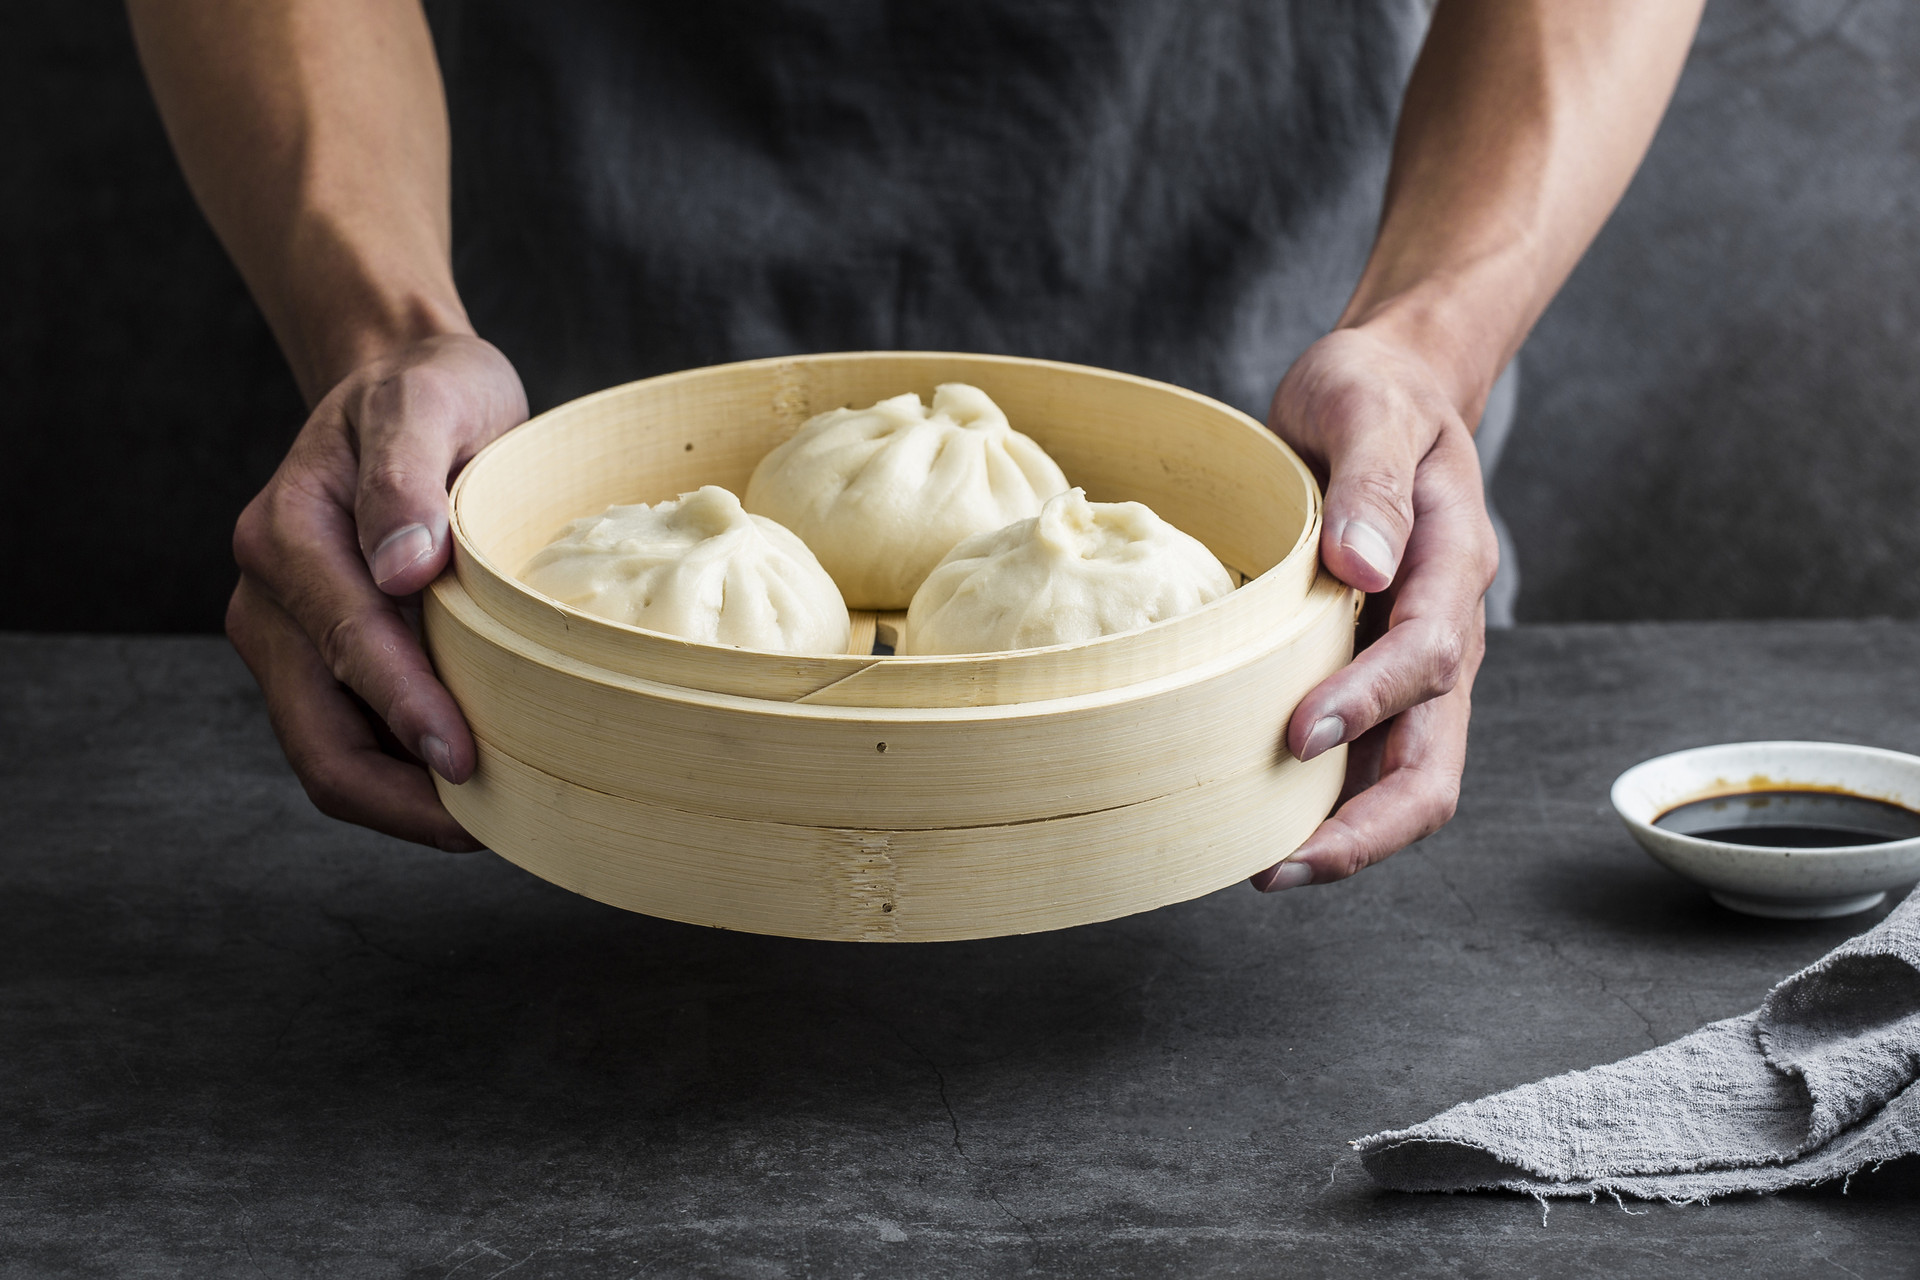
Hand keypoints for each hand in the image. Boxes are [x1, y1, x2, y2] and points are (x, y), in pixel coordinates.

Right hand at [227, 334, 527, 848]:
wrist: (406, 384)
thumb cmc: (429, 393)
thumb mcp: (429, 403)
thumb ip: (407, 477)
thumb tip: (401, 567)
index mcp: (287, 535)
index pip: (344, 647)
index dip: (407, 714)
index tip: (466, 763)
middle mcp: (270, 597)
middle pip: (318, 738)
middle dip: (400, 798)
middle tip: (489, 830)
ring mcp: (288, 636)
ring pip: (331, 756)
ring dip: (405, 803)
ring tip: (492, 826)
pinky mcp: (320, 659)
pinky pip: (353, 740)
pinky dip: (407, 778)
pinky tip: (473, 791)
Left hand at [1250, 326, 1497, 889]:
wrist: (1385, 393)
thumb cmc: (1372, 395)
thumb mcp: (1365, 406)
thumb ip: (1371, 481)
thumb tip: (1362, 566)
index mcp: (1450, 565)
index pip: (1426, 657)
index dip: (1368, 703)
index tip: (1299, 736)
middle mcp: (1442, 629)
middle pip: (1435, 760)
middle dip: (1368, 828)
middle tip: (1282, 868)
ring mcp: (1410, 662)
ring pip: (1405, 777)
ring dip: (1344, 834)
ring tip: (1262, 870)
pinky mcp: (1370, 671)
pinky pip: (1364, 757)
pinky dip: (1322, 801)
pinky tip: (1257, 823)